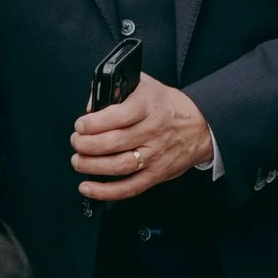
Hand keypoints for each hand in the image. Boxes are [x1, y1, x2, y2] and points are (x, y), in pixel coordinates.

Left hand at [71, 76, 213, 202]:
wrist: (201, 126)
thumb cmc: (166, 106)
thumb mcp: (144, 86)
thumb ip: (117, 89)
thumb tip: (91, 104)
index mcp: (148, 106)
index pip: (118, 116)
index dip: (94, 123)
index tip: (81, 125)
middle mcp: (152, 131)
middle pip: (114, 142)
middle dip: (87, 144)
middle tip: (76, 142)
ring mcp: (155, 155)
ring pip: (119, 166)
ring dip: (92, 166)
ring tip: (78, 161)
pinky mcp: (157, 174)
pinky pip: (129, 187)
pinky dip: (106, 191)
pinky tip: (88, 187)